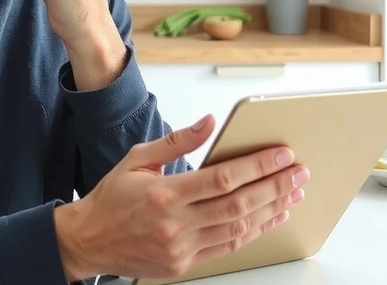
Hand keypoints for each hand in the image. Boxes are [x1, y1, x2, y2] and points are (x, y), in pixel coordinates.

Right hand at [53, 114, 307, 281]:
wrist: (88, 241)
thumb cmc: (111, 198)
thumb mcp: (138, 159)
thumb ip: (177, 140)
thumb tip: (209, 122)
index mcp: (164, 193)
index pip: (223, 178)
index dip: (258, 166)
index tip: (282, 155)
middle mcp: (175, 224)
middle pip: (238, 204)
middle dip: (275, 187)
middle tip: (299, 173)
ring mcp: (181, 248)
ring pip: (238, 228)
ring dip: (270, 210)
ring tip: (292, 194)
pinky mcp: (184, 264)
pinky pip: (227, 247)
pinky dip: (252, 231)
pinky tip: (269, 217)